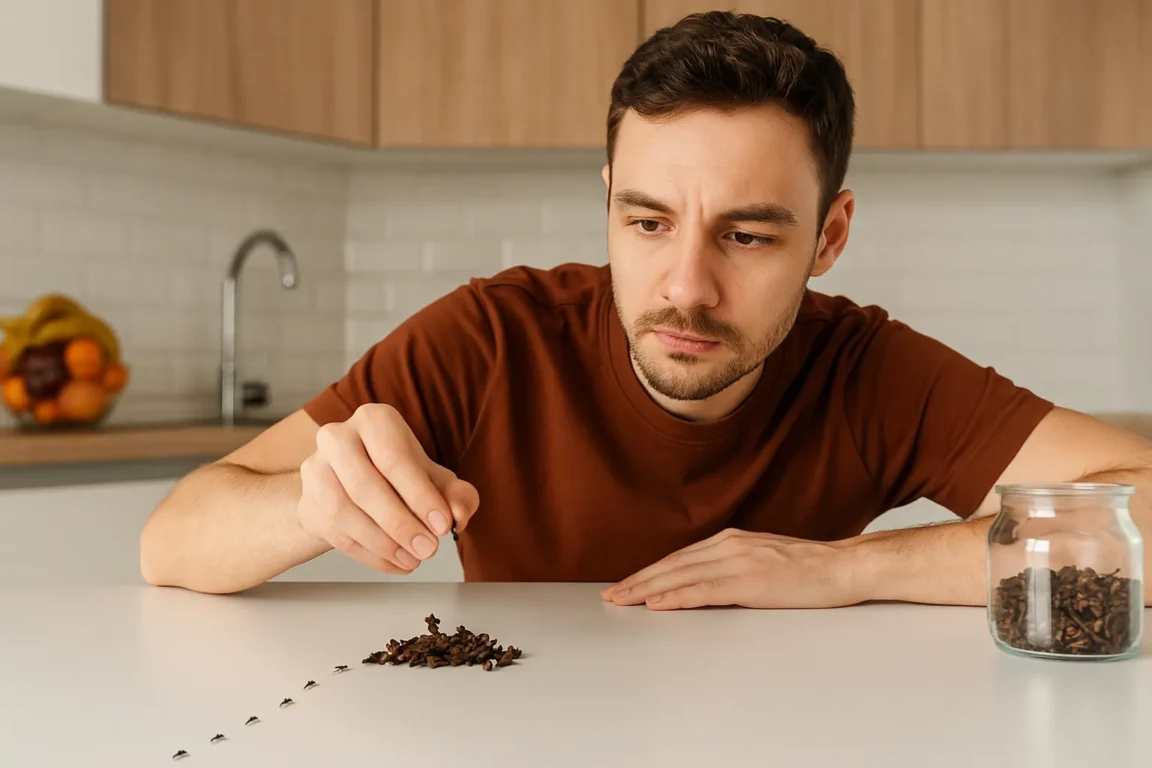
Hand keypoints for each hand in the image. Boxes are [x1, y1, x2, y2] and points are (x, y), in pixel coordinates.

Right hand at [297, 404, 478, 574]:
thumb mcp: (435, 479)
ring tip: (412, 558)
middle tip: (428, 548)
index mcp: (374, 420)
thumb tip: (459, 513)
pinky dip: (369, 555)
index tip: (442, 524)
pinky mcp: (307, 502)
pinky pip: (335, 533)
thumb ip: (457, 494)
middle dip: (401, 523)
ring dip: (382, 543)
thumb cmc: (398, 476)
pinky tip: (394, 562)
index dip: (420, 495)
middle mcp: (338, 437)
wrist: (351, 485)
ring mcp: (316, 469)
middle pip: (365, 485)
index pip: (394, 458)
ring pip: (343, 511)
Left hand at [599, 528, 860, 609]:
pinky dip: (676, 597)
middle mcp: (729, 546)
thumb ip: (733, 568)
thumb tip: (708, 584)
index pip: (680, 558)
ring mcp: (738, 561)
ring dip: (647, 589)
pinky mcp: (749, 582)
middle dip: (638, 581)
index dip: (650, 572)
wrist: (843, 567)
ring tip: (622, 600)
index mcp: (731, 541)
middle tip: (611, 596)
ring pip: (680, 576)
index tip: (627, 585)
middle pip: (672, 565)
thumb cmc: (809, 570)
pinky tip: (657, 604)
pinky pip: (704, 590)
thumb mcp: (763, 561)